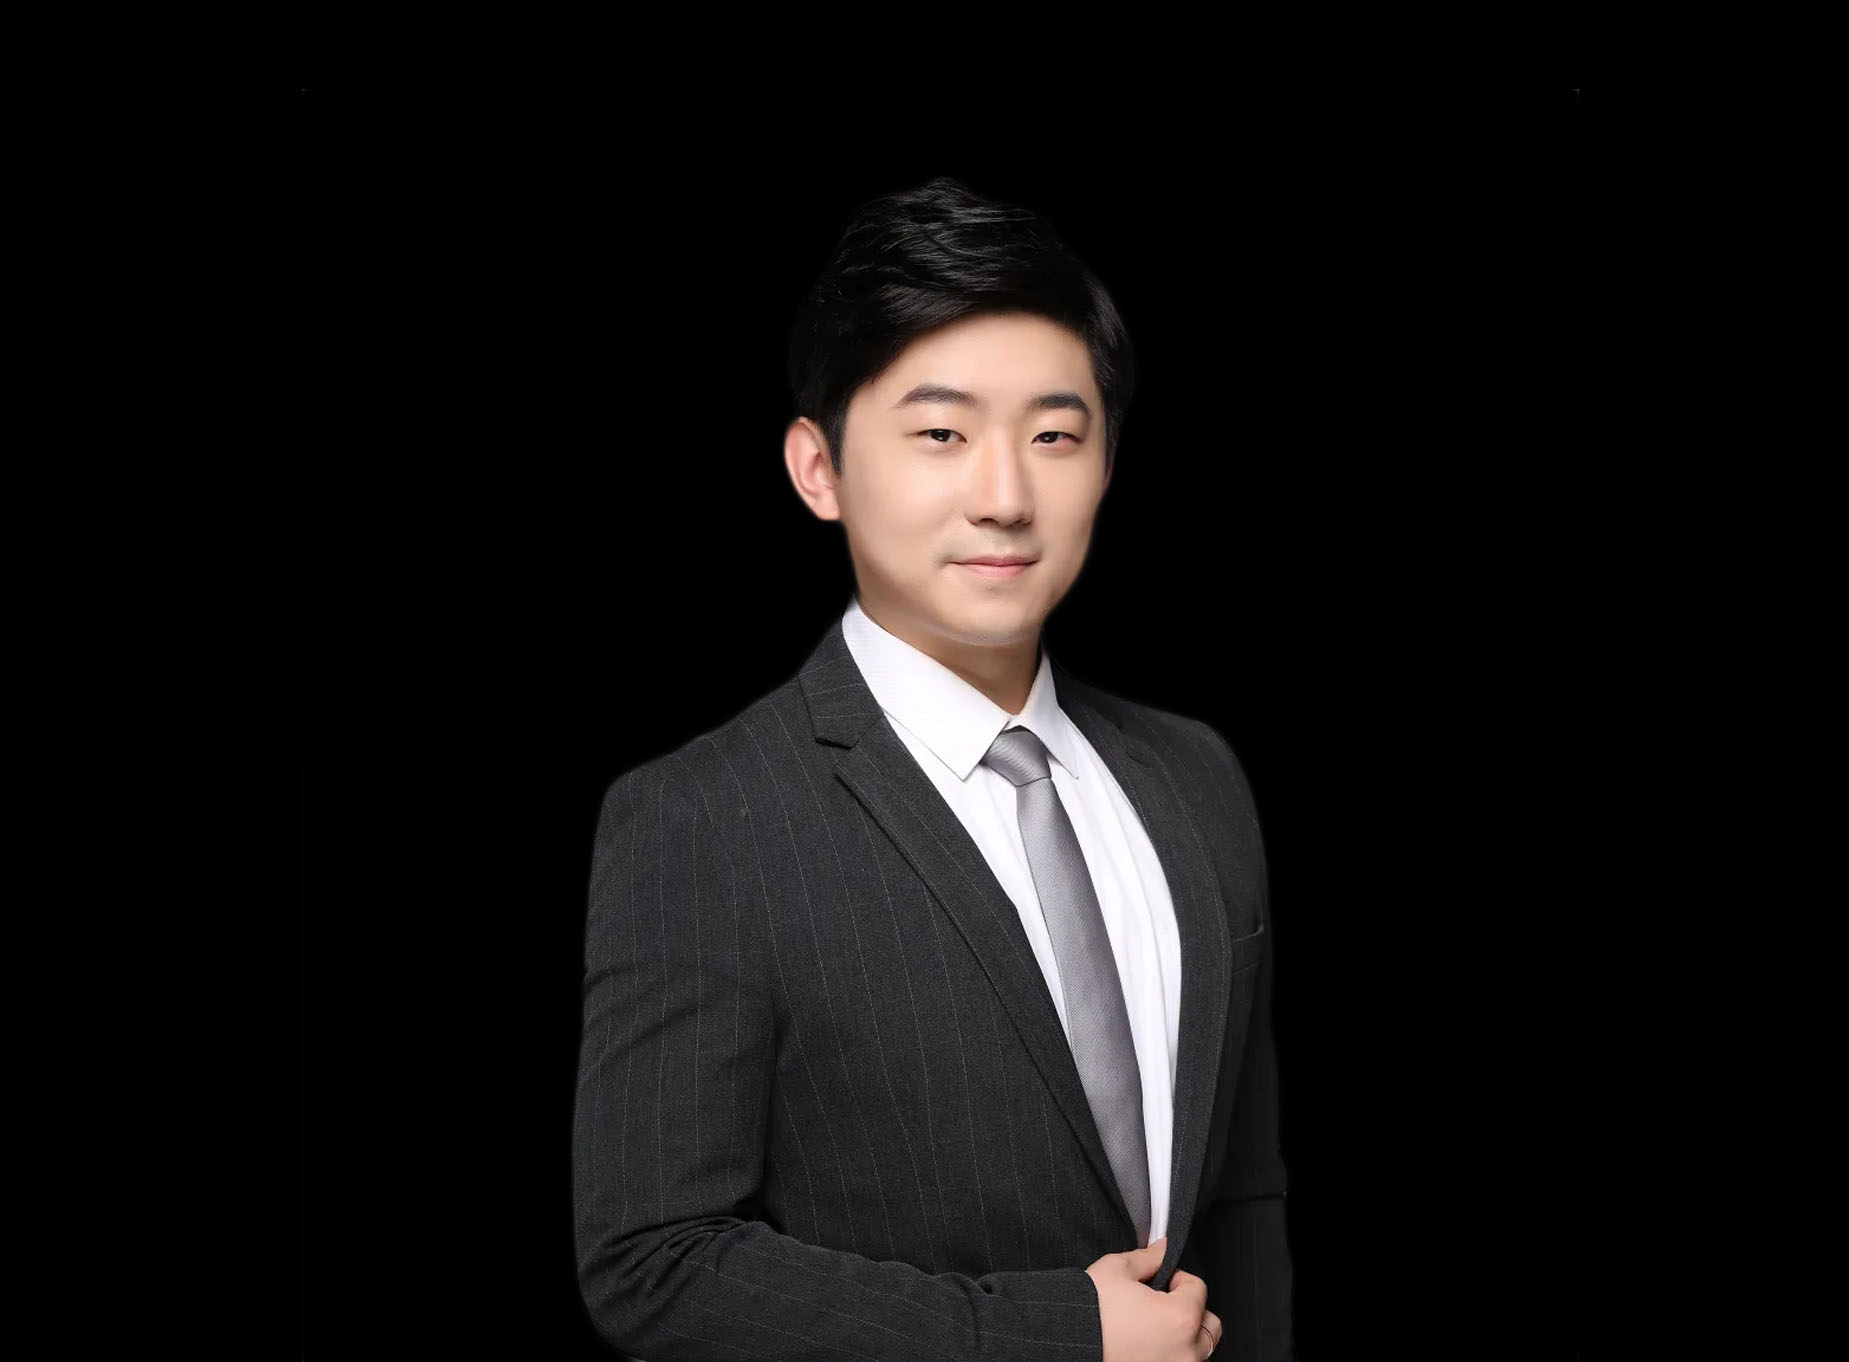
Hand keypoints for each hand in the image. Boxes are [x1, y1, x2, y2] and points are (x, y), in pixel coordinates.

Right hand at [1086, 1237, 1223, 1360]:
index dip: (1177, 1277)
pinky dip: (1173, 1355)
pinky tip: (1151, 1345)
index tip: (1161, 1279)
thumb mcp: (1117, 1269)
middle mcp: (1186, 1352)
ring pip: (1200, 1352)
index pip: (1198, 1288)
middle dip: (1192, 1309)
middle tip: (1164, 1303)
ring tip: (1158, 1328)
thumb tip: (1163, 1249)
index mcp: (1180, 1318)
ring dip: (1187, 1338)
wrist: (1065, 1342)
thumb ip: (1148, 1257)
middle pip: (1210, 1325)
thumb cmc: (1089, 1311)